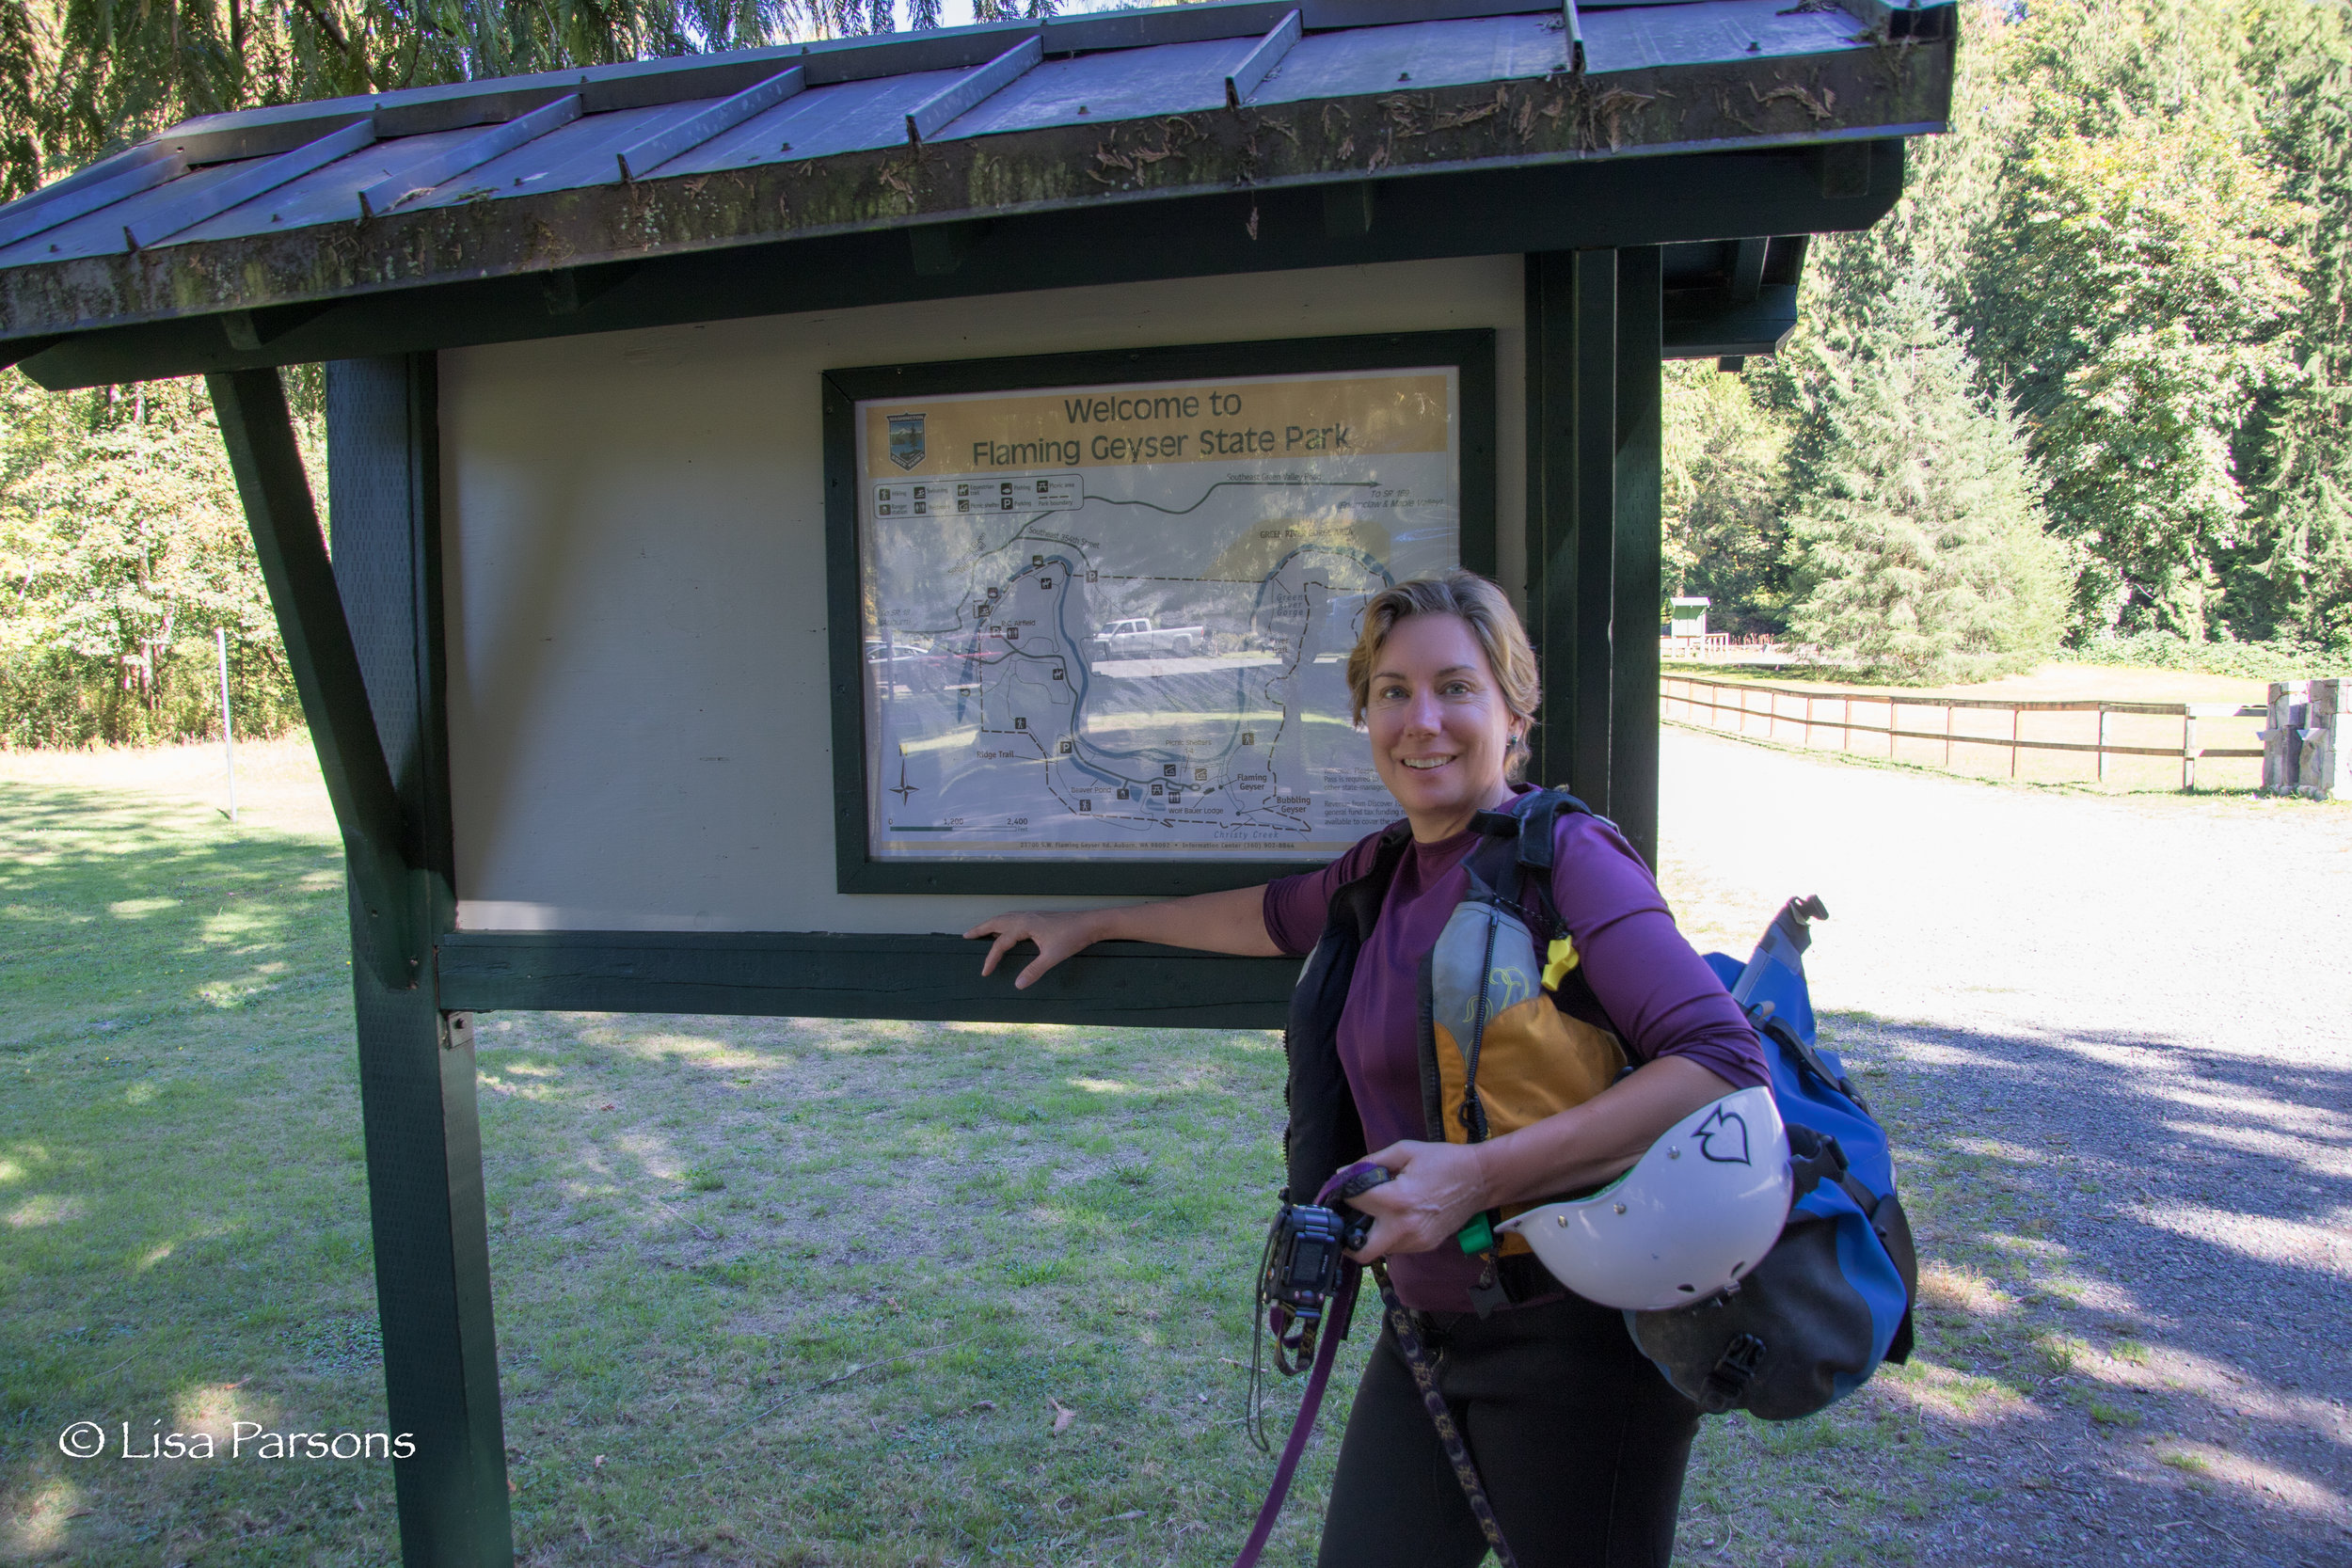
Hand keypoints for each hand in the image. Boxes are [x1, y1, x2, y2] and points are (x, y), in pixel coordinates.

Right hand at [965, 909, 1106, 988]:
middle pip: (997, 921)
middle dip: (981, 929)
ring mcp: (1032, 916)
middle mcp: (1025, 917)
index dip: (991, 958)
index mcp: (1025, 925)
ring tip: (981, 931)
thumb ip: (1034, 971)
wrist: (1091, 923)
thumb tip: (1017, 985)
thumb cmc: (1073, 938)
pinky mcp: (1039, 918)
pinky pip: (1014, 918)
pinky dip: (1004, 923)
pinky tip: (1007, 930)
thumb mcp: (1052, 957)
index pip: (1001, 942)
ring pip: (1006, 918)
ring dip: (992, 924)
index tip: (985, 973)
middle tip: (966, 936)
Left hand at [1344, 1140, 1491, 1262]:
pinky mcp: (1425, 1246)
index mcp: (1396, 1200)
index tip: (1342, 1189)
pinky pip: (1398, 1247)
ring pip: (1379, 1250)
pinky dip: (1390, 1235)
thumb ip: (1370, 1163)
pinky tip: (1397, 1216)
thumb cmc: (1443, 1161)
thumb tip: (1343, 1174)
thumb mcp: (1404, 1151)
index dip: (1343, 1194)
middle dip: (1350, 1237)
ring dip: (1372, 1234)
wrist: (1480, 1179)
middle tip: (1350, 1220)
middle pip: (1361, 1252)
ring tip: (1378, 1212)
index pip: (1353, 1204)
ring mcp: (1416, 1241)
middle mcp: (1403, 1228)